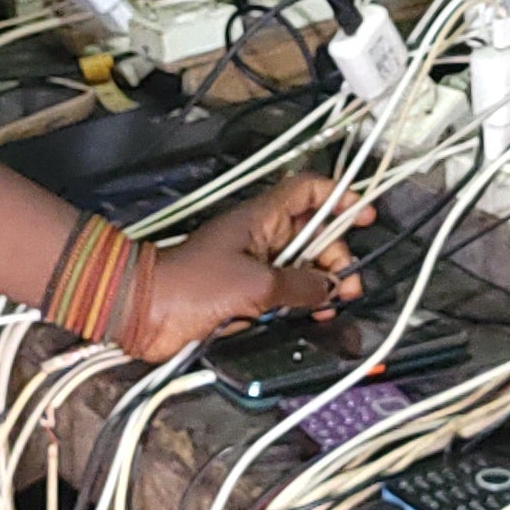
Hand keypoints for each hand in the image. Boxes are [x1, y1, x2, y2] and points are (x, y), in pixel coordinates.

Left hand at [123, 175, 373, 361]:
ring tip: (330, 304)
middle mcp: (259, 239)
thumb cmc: (187, 285)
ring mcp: (252, 268)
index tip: (363, 214)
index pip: (307, 192)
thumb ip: (298, 285)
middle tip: (345, 282)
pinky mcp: (244, 296)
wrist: (146, 312)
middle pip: (312, 237)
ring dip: (319, 286)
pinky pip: (282, 295)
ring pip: (300, 269)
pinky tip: (309, 317)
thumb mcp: (256, 284)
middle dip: (335, 257)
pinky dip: (298, 304)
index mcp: (260, 219)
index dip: (338, 197)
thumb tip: (327, 289)